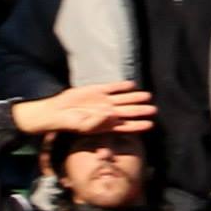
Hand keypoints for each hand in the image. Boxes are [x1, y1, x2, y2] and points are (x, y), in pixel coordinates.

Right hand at [14, 82, 157, 136]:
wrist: (56, 112)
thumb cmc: (68, 123)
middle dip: (141, 111)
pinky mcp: (97, 90)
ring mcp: (103, 101)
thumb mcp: (82, 126)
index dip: (138, 125)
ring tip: (148, 96)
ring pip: (123, 99)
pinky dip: (121, 86)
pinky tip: (131, 84)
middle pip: (128, 111)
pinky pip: (112, 87)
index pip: (125, 126)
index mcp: (106, 125)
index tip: (150, 125)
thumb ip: (97, 122)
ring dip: (135, 98)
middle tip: (154, 110)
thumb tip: (112, 116)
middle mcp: (107, 113)